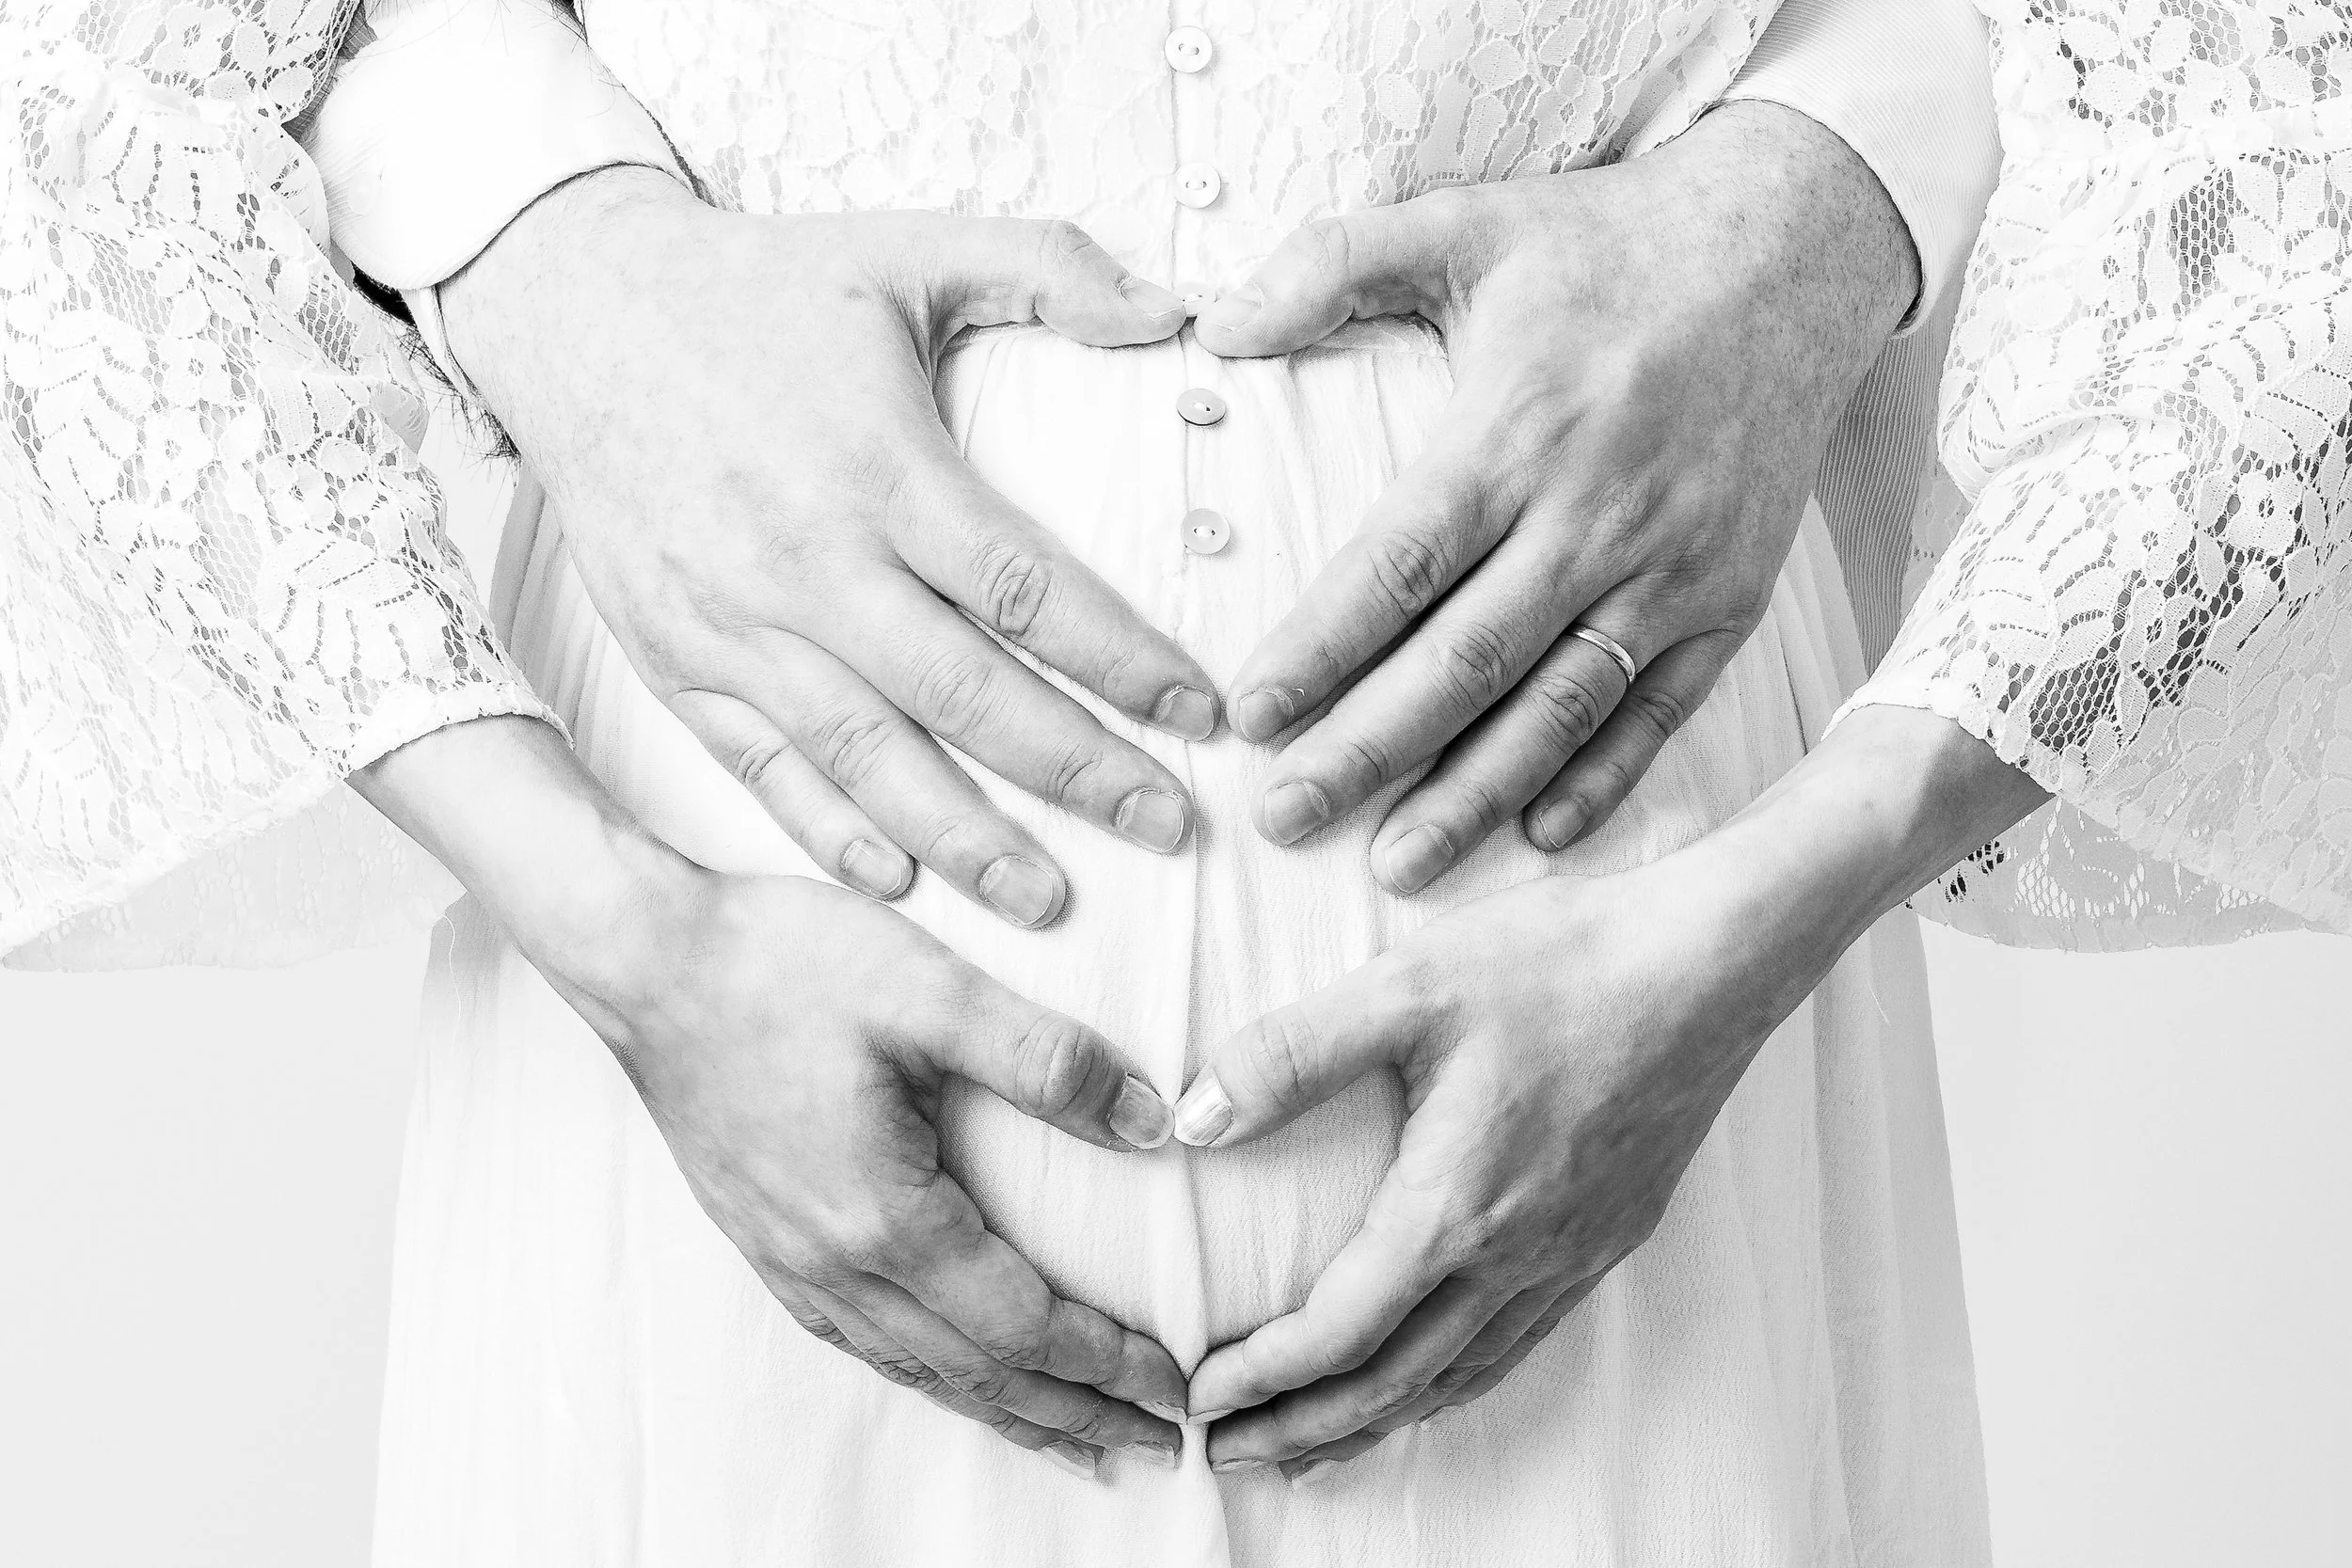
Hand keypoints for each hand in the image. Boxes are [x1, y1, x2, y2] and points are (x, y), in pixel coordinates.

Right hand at [353, 717, 1192, 1476]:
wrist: (644, 959)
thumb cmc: (781, 963)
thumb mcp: (931, 989)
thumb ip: (1046, 1060)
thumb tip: (1154, 1124)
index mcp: (885, 1218)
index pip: (1026, 1324)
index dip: (1107, 1364)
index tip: (1179, 1389)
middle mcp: (836, 1266)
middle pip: (981, 1374)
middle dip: (1077, 1416)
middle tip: (1162, 1447)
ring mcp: (792, 1263)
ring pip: (922, 1372)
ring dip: (1011, 1414)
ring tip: (1081, 1443)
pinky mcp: (767, 1243)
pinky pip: (868, 1346)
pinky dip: (935, 1380)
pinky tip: (959, 1380)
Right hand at [441, 167, 1218, 927]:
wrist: (574, 309)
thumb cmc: (757, 287)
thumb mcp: (906, 247)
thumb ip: (1048, 267)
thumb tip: (1177, 308)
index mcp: (880, 467)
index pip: (1026, 591)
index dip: (1124, 661)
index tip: (1203, 714)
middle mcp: (808, 561)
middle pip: (965, 696)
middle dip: (1076, 773)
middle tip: (1168, 828)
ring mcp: (735, 623)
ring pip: (866, 756)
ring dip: (965, 839)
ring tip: (1050, 901)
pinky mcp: (677, 660)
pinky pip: (762, 767)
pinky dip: (829, 832)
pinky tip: (899, 883)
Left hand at [1167, 706, 2045, 1478]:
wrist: (1715, 959)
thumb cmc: (1563, 962)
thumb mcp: (1405, 987)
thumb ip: (1291, 1054)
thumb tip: (1192, 1117)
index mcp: (1456, 1208)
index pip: (1339, 1332)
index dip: (1261, 1377)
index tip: (1199, 1400)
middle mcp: (1518, 1257)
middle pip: (1394, 1384)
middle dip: (1303, 1430)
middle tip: (1227, 1456)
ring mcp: (1572, 1254)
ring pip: (1459, 1377)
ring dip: (1374, 1419)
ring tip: (1311, 1442)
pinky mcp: (1609, 1235)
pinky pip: (1516, 1345)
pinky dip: (1450, 1383)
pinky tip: (1429, 1376)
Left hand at [1195, 102, 1917, 891]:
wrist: (1793, 250)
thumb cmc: (1607, 246)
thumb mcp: (1464, 221)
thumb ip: (1331, 262)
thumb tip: (1213, 322)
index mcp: (1517, 432)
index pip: (1399, 566)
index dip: (1321, 649)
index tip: (1248, 717)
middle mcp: (1597, 514)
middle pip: (1465, 660)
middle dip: (1368, 748)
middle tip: (1283, 817)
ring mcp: (1674, 566)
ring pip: (1559, 706)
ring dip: (1475, 793)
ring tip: (1395, 864)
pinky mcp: (1733, 598)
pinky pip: (1662, 709)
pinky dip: (1605, 778)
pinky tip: (1539, 834)